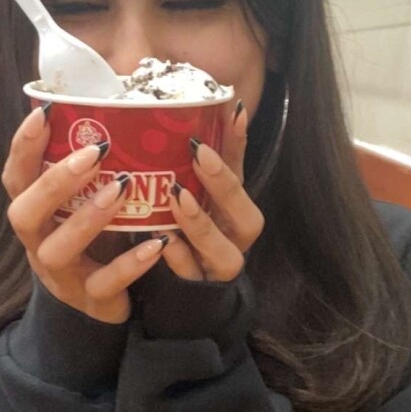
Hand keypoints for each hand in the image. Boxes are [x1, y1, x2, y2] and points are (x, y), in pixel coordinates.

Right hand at [3, 107, 167, 323]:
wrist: (107, 302)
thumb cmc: (100, 239)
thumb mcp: (90, 202)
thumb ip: (95, 167)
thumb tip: (121, 109)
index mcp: (36, 214)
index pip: (15, 178)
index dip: (22, 147)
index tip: (43, 113)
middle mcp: (39, 243)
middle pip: (24, 213)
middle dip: (53, 182)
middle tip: (93, 154)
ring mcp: (62, 276)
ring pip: (57, 251)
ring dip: (86, 218)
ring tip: (120, 189)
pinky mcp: (91, 301)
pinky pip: (105, 284)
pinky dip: (130, 264)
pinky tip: (157, 243)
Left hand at [162, 102, 263, 281]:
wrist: (176, 300)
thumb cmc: (179, 237)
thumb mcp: (187, 198)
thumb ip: (188, 164)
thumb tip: (186, 113)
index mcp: (235, 213)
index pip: (243, 174)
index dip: (240, 145)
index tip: (235, 112)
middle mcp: (234, 241)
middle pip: (248, 219)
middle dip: (225, 186)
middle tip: (200, 154)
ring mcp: (218, 269)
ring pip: (226, 254)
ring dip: (202, 224)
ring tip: (178, 196)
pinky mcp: (196, 292)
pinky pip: (192, 277)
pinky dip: (179, 258)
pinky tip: (162, 241)